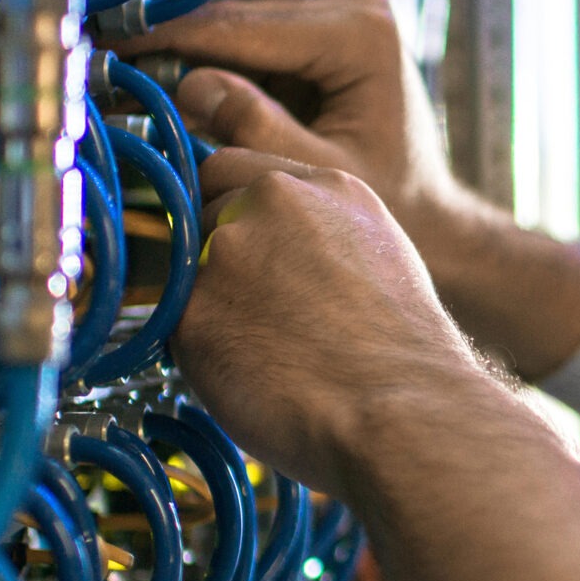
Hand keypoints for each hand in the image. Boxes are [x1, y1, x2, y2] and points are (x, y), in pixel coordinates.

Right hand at [114, 0, 471, 251]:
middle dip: (171, 40)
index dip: (173, 37)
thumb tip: (187, 85)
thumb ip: (255, 128)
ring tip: (120, 66)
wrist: (434, 215)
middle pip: (240, 18)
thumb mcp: (318, 172)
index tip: (112, 46)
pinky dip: (214, 62)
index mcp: (363, 32)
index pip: (246, 27)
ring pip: (240, 26)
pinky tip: (163, 76)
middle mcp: (356, 7)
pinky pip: (254, 43)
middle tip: (100, 55)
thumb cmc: (394, 202)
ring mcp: (341, 15)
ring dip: (187, 49)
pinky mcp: (325, 32)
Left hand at [174, 147, 495, 488]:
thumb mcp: (378, 259)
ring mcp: (228, 250)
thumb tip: (273, 254)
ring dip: (207, 304)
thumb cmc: (404, 356)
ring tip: (264, 352)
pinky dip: (201, 354)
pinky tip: (251, 377)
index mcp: (326, 184)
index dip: (229, 212)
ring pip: (186, 272)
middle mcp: (271, 200)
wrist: (402, 411)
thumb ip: (319, 235)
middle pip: (202, 213)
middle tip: (255, 312)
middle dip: (214, 256)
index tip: (242, 250)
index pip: (233, 169)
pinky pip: (175, 327)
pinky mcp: (193, 308)